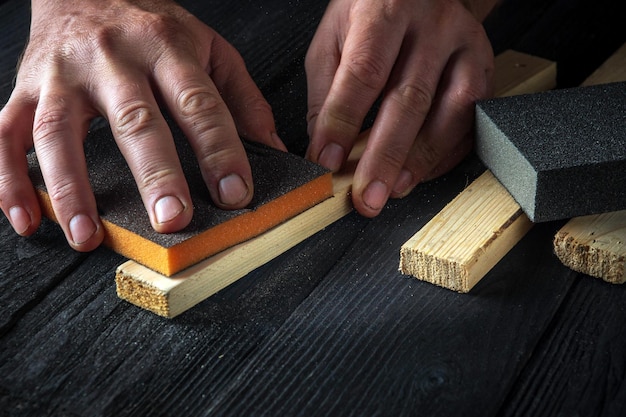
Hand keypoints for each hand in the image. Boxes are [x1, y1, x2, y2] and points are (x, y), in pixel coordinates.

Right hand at [0, 0, 284, 250]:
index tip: (235, 193)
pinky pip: (5, 134)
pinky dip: (9, 179)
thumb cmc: (153, 27)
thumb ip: (242, 100)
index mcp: (166, 47)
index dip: (218, 150)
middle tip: (172, 220)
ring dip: (72, 188)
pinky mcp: (25, 89)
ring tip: (88, 236)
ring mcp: (62, 75)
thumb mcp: (209, 49)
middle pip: (134, 119)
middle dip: (154, 174)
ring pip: (60, 132)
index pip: (198, 103)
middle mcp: (112, 59)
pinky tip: (26, 218)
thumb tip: (273, 152)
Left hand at [305, 0, 494, 216]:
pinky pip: (474, 119)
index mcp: (385, 10)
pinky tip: (422, 171)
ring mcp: (466, 46)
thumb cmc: (372, 14)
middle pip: (410, 99)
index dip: (343, 123)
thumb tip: (324, 148)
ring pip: (451, 111)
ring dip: (421, 159)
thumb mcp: (333, 37)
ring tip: (395, 189)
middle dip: (384, 156)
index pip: (363, 74)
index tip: (326, 162)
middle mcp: (432, 26)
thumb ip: (326, 91)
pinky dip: (447, 153)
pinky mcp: (485, 66)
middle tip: (367, 196)